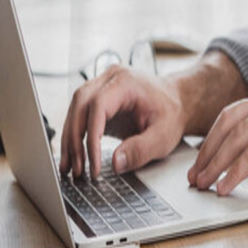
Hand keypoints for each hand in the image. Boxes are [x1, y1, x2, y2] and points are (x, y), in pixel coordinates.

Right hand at [60, 65, 185, 179]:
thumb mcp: (163, 135)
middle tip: (74, 169)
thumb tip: (115, 163)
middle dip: (74, 140)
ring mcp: (102, 85)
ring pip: (75, 109)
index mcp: (126, 81)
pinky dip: (75, 136)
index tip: (93, 164)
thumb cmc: (172, 114)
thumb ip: (141, 149)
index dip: (91, 137)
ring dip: (70, 140)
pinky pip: (79, 115)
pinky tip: (73, 157)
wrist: (178, 102)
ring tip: (69, 168)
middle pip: (80, 105)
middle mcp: (110, 78)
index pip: (98, 106)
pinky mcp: (98, 98)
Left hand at [187, 85, 247, 195]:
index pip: (233, 114)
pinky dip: (235, 172)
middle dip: (207, 151)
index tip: (201, 159)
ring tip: (203, 182)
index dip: (212, 138)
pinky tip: (224, 186)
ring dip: (215, 162)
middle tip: (195, 174)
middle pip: (229, 123)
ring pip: (236, 137)